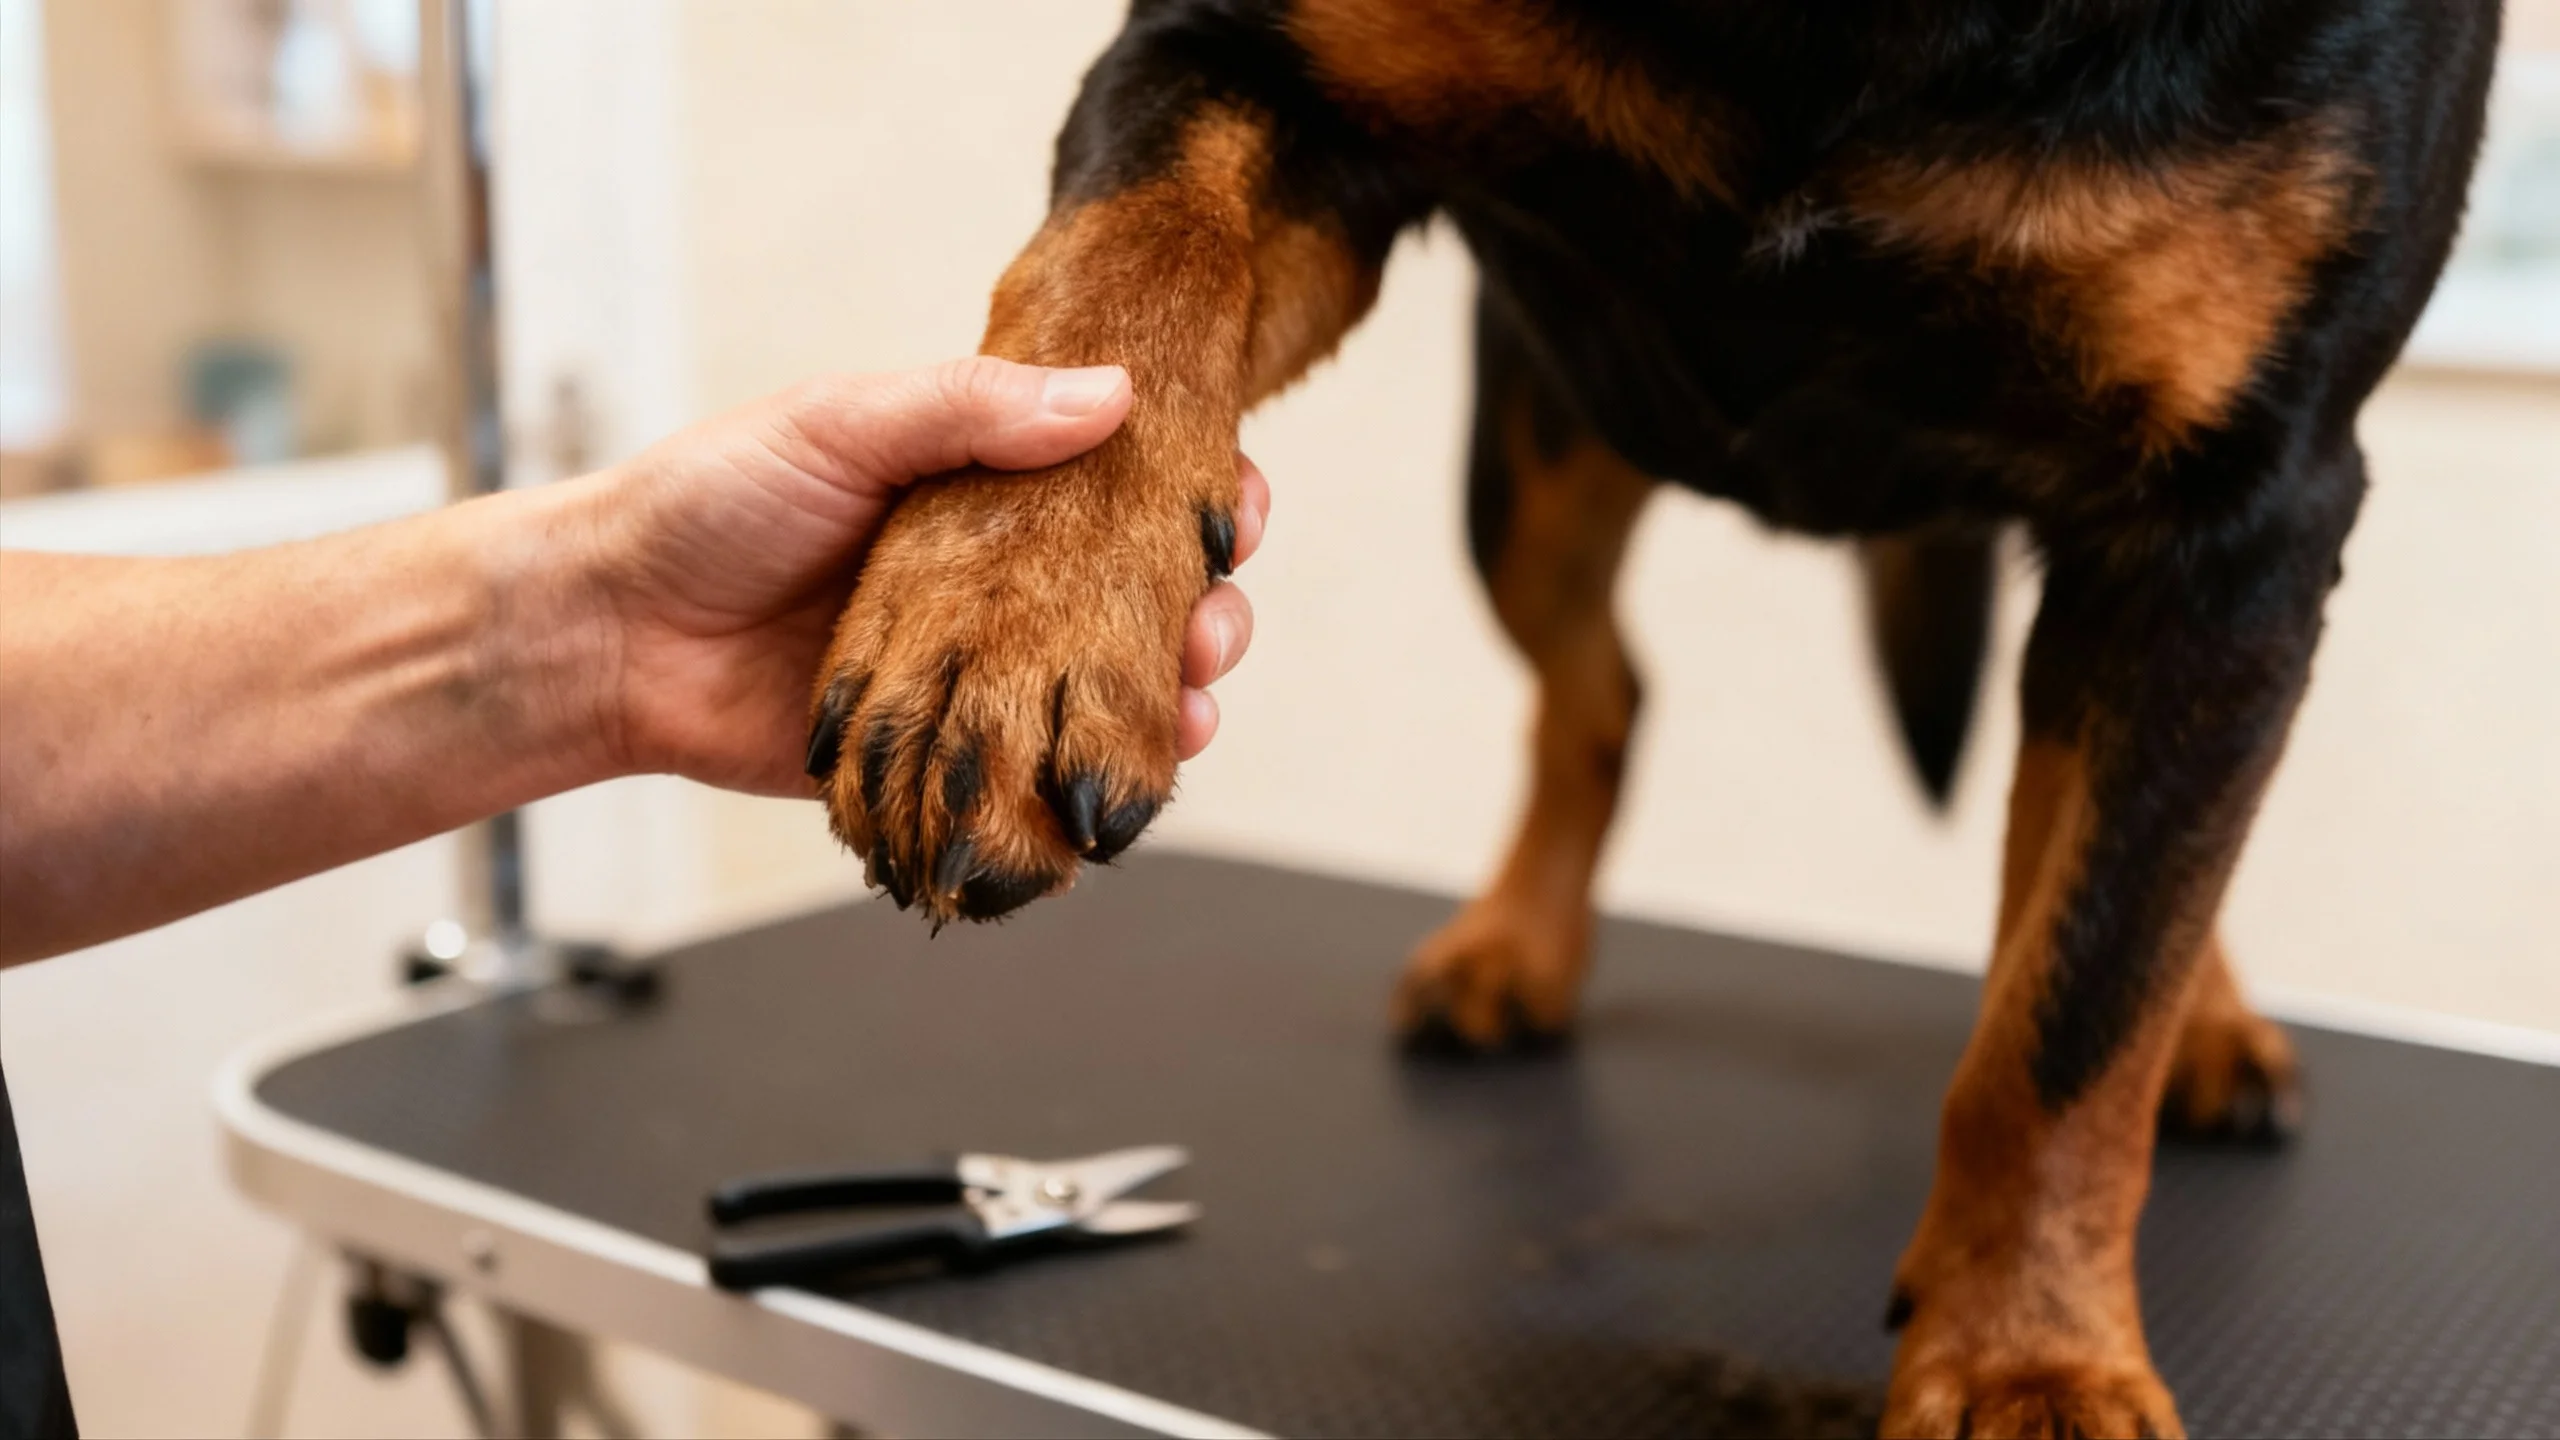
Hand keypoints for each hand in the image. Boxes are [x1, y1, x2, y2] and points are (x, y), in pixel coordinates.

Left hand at [567, 358, 1265, 795]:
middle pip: (1145, 591)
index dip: (1198, 490)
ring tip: (1189, 705)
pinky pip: (1045, 767)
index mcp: (985, 481)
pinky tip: (1135, 773)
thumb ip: (968, 407)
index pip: (1124, 477)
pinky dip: (1104, 775)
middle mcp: (998, 575)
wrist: (607, 631)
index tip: (1235, 507)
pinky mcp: (946, 751)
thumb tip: (1111, 396)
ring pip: (1113, 686)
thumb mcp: (841, 420)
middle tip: (1212, 621)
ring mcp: (977, 668)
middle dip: (1206, 608)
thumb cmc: (706, 504)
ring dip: (1174, 696)